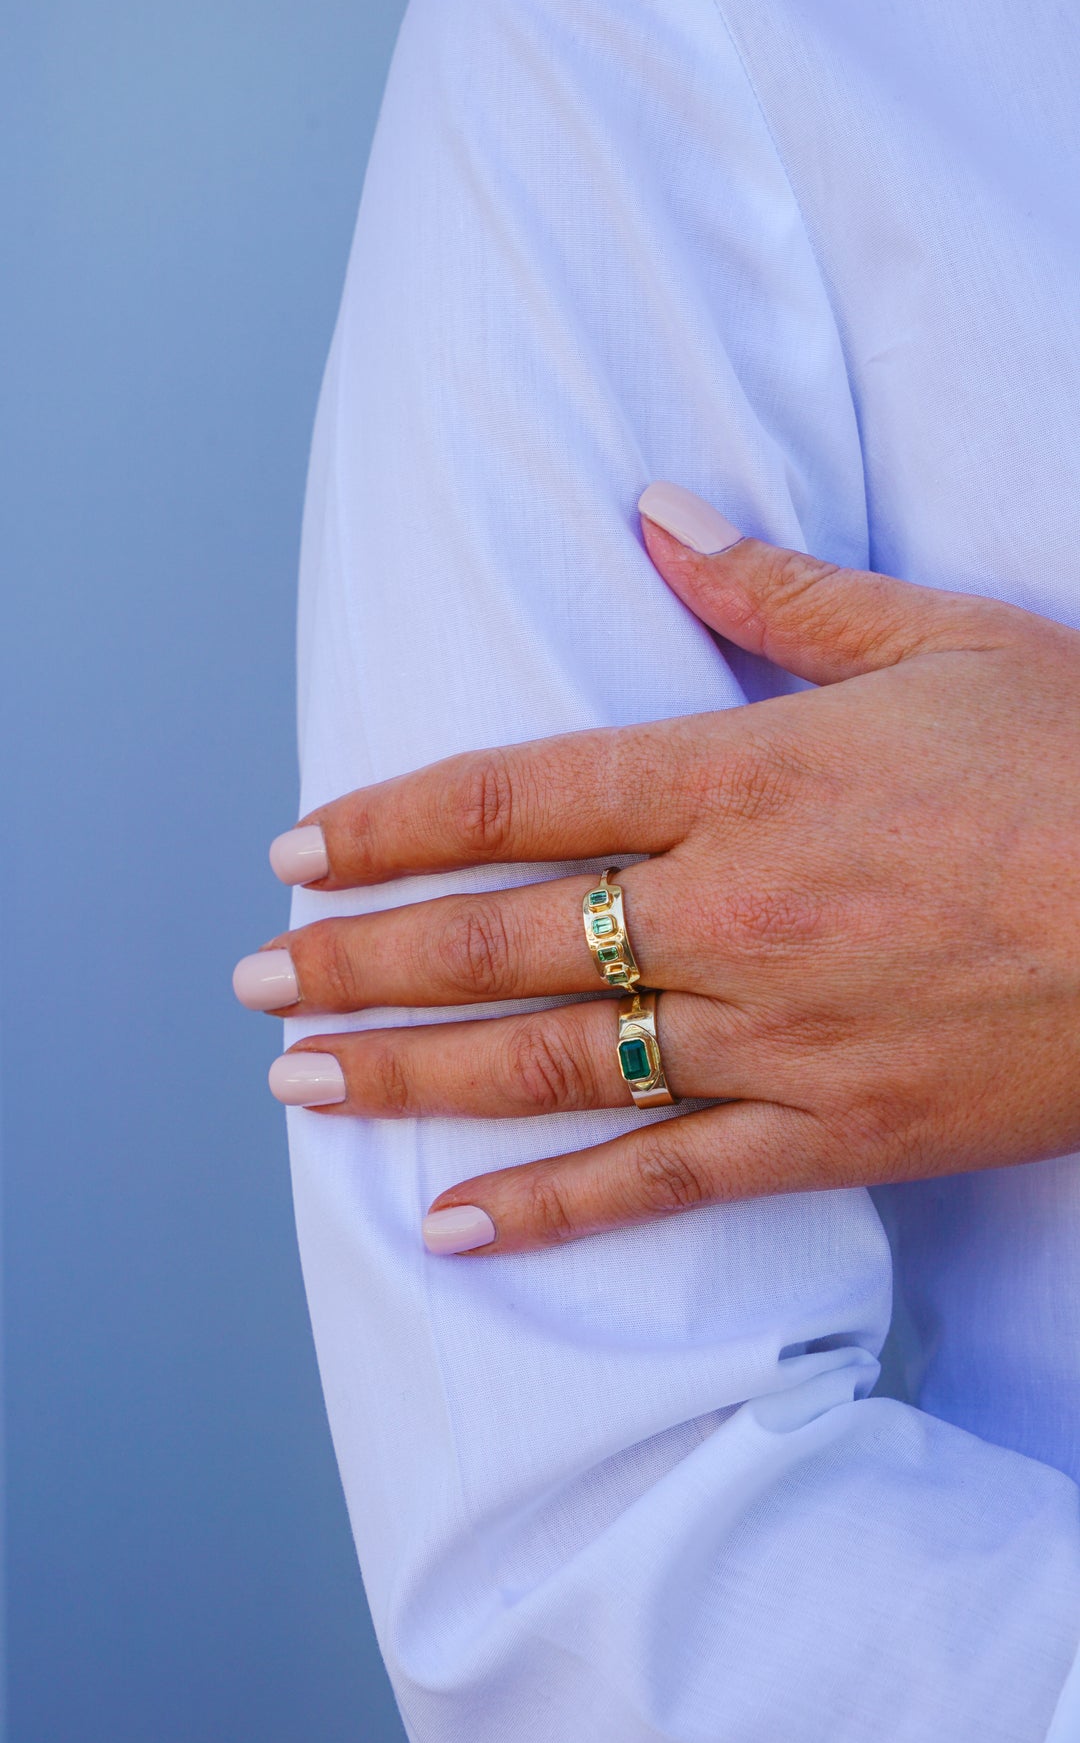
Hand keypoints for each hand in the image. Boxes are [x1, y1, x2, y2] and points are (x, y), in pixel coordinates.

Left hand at [234, 482, 1079, 1253]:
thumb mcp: (944, 640)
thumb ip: (778, 589)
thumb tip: (654, 511)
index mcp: (747, 775)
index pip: (518, 797)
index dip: (393, 822)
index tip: (300, 849)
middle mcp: (729, 909)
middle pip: (501, 936)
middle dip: (363, 957)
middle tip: (259, 980)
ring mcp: (772, 1034)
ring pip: (549, 1062)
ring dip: (409, 1075)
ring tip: (300, 1085)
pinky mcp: (830, 1134)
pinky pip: (663, 1180)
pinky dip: (553, 1212)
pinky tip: (454, 1231)